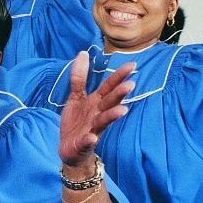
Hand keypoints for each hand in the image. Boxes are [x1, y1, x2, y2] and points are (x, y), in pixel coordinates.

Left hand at [59, 52, 133, 168]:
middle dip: (119, 94)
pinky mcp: (83, 144)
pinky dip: (90, 140)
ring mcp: (92, 129)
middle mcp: (97, 114)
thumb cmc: (77, 121)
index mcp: (96, 102)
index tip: (132, 65)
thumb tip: (83, 53)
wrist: (70, 149)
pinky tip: (92, 138)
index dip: (119, 76)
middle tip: (130, 85)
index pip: (109, 87)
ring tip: (122, 110)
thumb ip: (79, 77)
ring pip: (104, 121)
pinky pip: (87, 142)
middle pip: (110, 102)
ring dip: (112, 115)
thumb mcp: (75, 97)